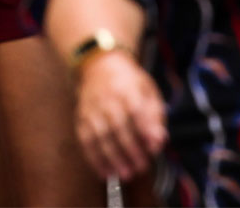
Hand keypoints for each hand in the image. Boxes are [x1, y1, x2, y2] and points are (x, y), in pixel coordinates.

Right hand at [74, 50, 166, 180]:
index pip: (135, 110)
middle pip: (116, 126)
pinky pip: (85, 139)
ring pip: (99, 135)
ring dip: (111, 157)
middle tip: (140, 168)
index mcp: (126, 89)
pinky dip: (93, 157)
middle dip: (129, 149)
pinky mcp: (81, 117)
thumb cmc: (128, 81)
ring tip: (124, 174)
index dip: (144, 130)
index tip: (154, 147)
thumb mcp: (148, 90)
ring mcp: (91, 108)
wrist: (98, 65)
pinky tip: (104, 172)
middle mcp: (106, 98)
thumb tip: (159, 140)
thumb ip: (154, 115)